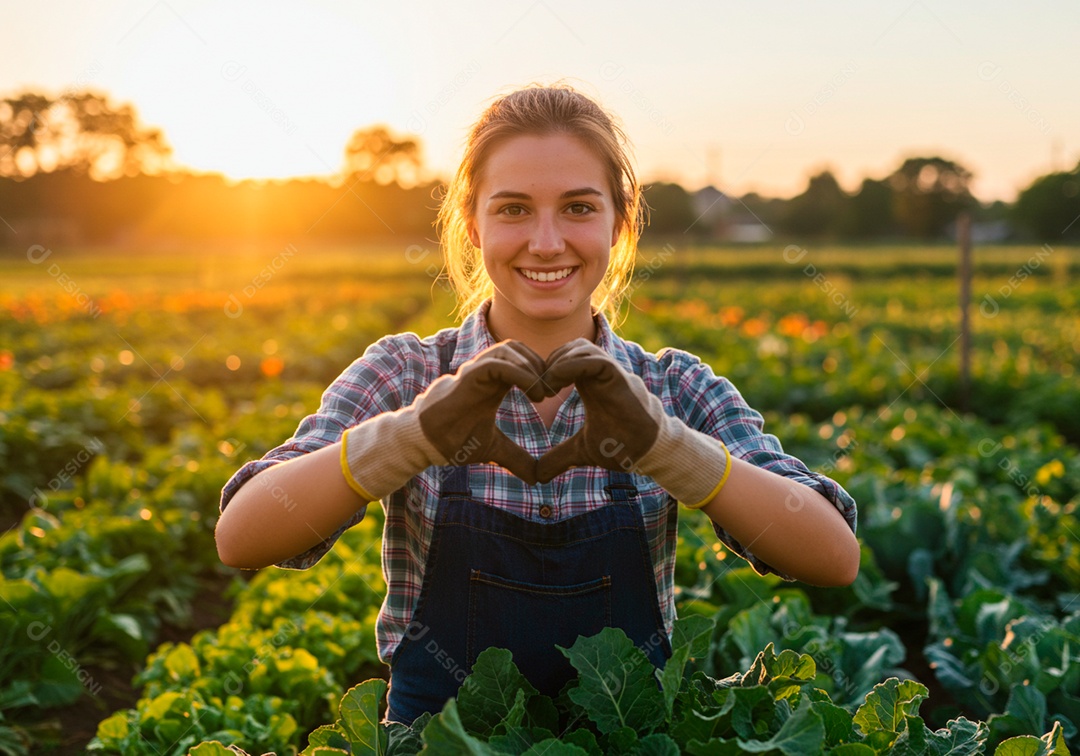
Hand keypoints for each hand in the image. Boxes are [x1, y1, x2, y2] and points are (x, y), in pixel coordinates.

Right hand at [418, 340, 554, 484]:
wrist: (425, 444)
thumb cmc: (454, 441)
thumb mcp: (494, 449)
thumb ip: (516, 458)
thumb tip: (536, 478)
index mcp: (493, 383)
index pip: (522, 359)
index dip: (541, 370)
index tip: (554, 393)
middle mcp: (485, 373)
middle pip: (518, 348)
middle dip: (540, 364)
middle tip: (552, 390)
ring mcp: (475, 372)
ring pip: (508, 349)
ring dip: (531, 366)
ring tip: (541, 394)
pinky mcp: (468, 378)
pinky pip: (497, 364)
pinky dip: (519, 373)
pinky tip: (533, 393)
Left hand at [535, 338, 662, 482]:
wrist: (650, 453)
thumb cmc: (622, 446)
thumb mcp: (581, 451)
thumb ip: (559, 457)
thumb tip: (538, 476)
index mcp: (590, 384)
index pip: (565, 358)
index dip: (546, 369)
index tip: (534, 394)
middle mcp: (600, 374)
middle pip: (570, 347)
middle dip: (549, 362)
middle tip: (537, 390)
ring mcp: (611, 373)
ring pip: (581, 348)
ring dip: (558, 363)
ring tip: (547, 390)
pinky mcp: (619, 378)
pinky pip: (594, 360)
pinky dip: (570, 366)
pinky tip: (557, 387)